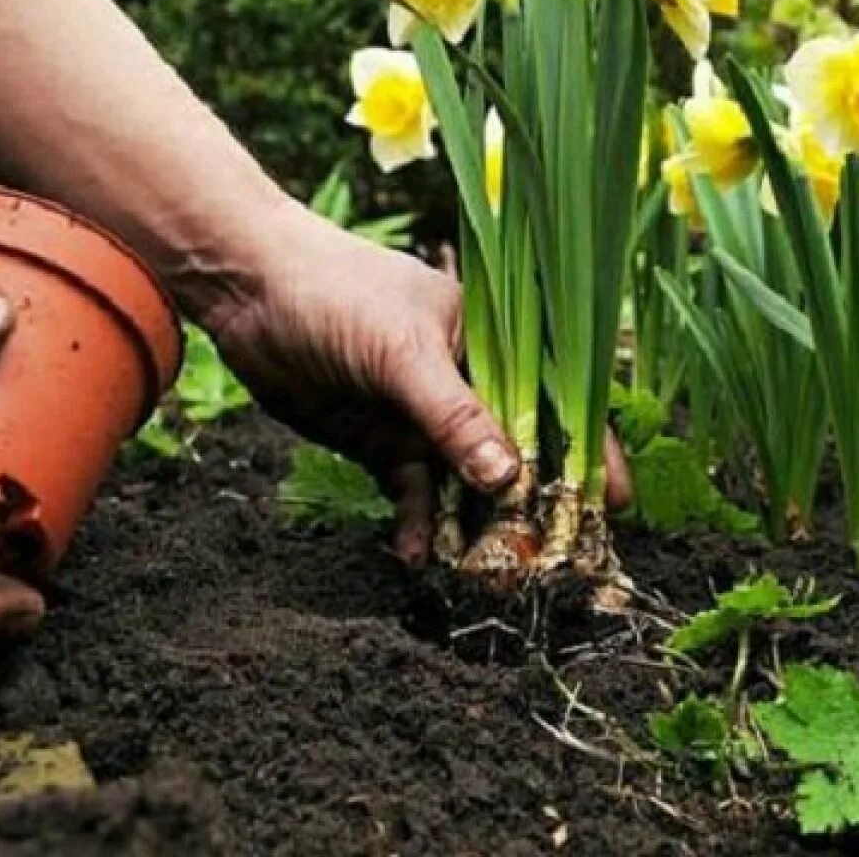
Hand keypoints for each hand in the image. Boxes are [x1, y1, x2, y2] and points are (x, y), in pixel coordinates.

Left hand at [204, 210, 629, 564]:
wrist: (247, 290)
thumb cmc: (340, 294)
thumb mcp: (404, 352)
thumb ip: (456, 417)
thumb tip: (511, 478)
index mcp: (494, 341)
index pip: (556, 398)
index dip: (588, 449)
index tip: (610, 501)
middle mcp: (469, 382)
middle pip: (515, 452)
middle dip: (529, 503)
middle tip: (543, 556)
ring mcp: (427, 417)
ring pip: (465, 483)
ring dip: (471, 525)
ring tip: (476, 569)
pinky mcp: (385, 445)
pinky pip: (416, 495)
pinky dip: (419, 525)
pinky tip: (415, 552)